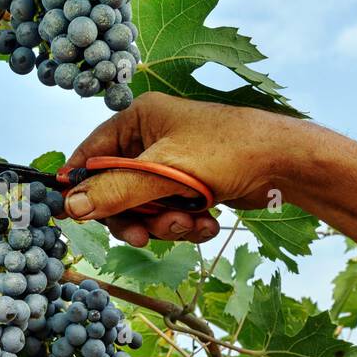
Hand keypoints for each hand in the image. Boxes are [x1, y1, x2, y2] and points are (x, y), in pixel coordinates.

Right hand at [63, 92, 305, 246]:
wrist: (286, 163)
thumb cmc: (227, 152)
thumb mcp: (164, 174)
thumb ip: (115, 192)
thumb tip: (71, 208)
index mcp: (138, 119)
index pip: (91, 154)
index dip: (81, 186)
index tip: (74, 215)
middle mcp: (151, 138)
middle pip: (116, 189)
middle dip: (135, 216)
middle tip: (144, 236)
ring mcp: (171, 163)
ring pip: (144, 207)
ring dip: (165, 223)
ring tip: (190, 224)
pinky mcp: (189, 185)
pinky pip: (169, 212)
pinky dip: (185, 223)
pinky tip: (207, 223)